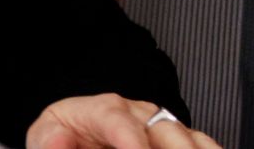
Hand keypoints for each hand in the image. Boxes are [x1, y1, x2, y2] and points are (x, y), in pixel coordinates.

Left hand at [26, 94, 221, 148]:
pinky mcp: (184, 142)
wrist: (81, 138)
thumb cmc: (68, 137)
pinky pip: (205, 145)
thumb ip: (50, 140)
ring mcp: (165, 128)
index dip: (128, 136)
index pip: (116, 117)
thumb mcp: (49, 137)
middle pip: (163, 129)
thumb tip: (56, 140)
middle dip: (172, 148)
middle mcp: (140, 114)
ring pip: (190, 139)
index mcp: (102, 109)